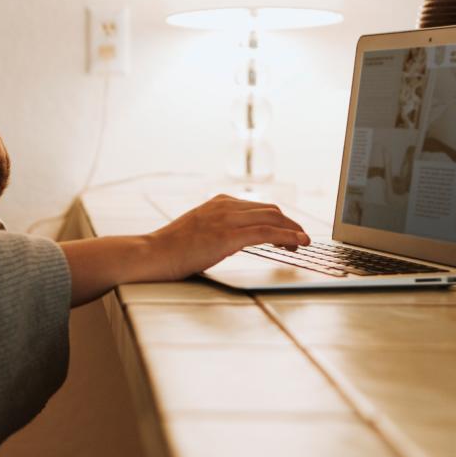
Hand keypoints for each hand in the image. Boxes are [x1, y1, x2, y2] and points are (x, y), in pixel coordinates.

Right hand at [146, 194, 308, 280]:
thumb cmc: (171, 248)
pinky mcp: (228, 236)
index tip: (287, 230)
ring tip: (302, 243)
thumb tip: (232, 237)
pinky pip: (267, 233)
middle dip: (289, 224)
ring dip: (293, 230)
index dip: (278, 219)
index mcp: (218, 202)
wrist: (153, 253)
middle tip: (299, 238)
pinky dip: (288, 236)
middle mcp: (224, 206)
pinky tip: (298, 243)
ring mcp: (226, 219)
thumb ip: (216, 227)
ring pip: (272, 218)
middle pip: (270, 210)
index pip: (258, 206)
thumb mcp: (197, 229)